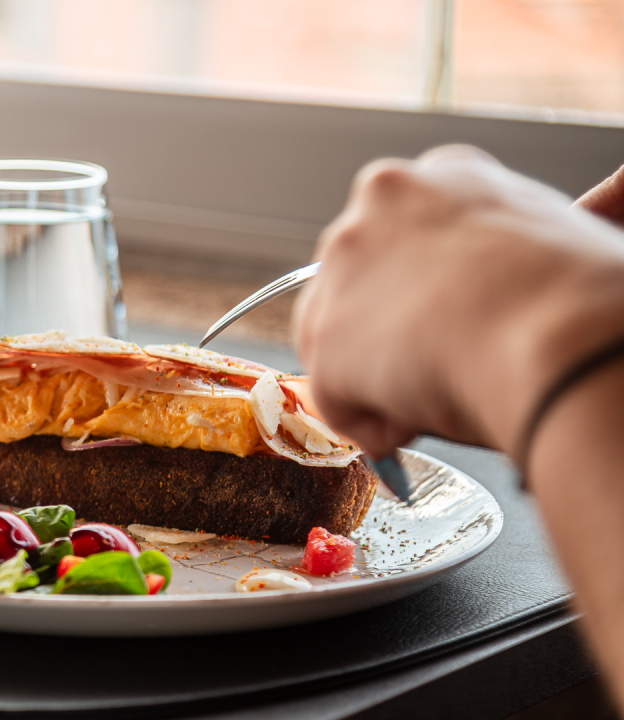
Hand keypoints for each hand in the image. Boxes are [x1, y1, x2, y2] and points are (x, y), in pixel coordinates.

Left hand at [292, 145, 623, 459]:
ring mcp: (344, 264)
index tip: (451, 321)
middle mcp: (381, 201)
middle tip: (442, 363)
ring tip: (441, 392)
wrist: (564, 337)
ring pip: (337, 336)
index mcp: (446, 172)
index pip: (408, 232)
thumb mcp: (557, 241)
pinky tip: (419, 420)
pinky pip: (335, 396)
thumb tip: (505, 295)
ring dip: (377, 374)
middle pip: (361, 279)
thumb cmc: (586, 300)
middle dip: (390, 326)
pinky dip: (371, 422)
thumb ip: (504, 254)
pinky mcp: (324, 334)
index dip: (427, 288)